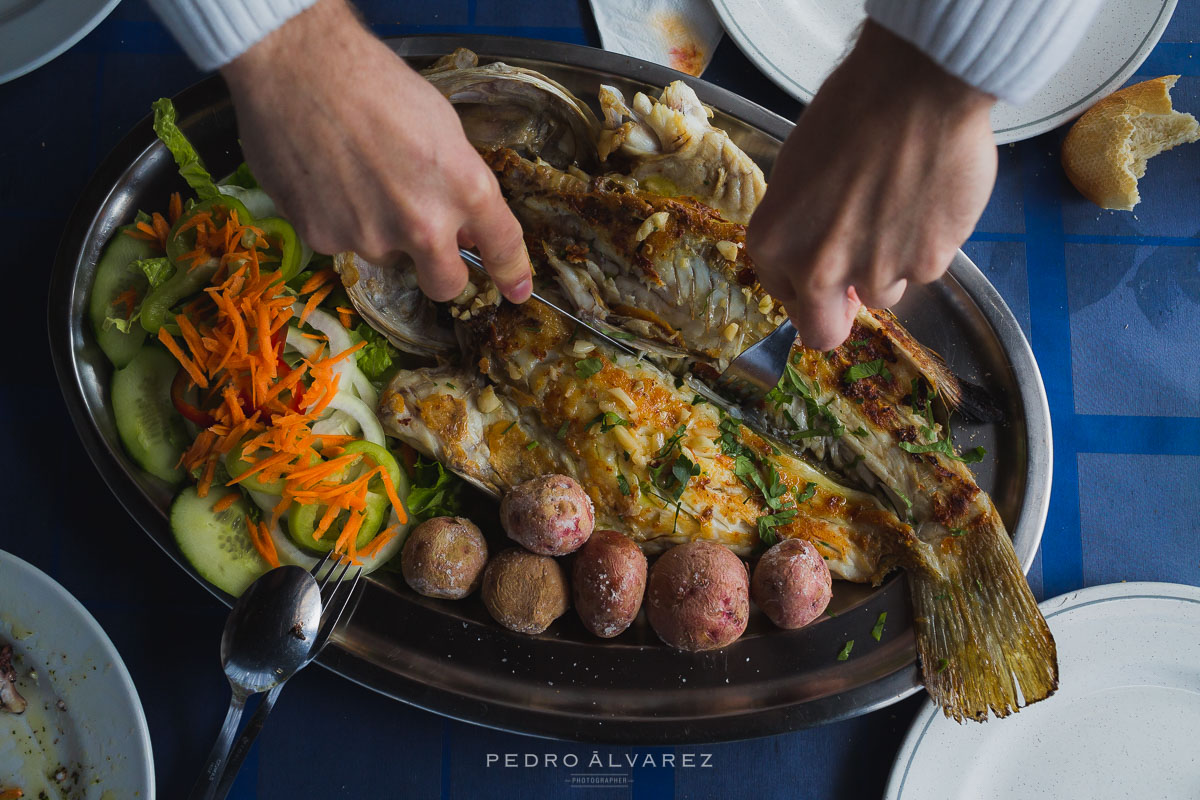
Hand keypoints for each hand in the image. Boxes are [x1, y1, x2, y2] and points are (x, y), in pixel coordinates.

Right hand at [221, 0, 530, 302]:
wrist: (297, 65)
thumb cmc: (375, 82)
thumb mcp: (441, 127)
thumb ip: (459, 183)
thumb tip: (461, 225)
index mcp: (465, 188)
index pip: (502, 245)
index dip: (512, 273)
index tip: (516, 290)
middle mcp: (423, 224)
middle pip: (445, 284)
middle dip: (441, 272)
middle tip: (426, 243)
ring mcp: (371, 237)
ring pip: (386, 253)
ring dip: (380, 228)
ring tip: (356, 172)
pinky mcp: (324, 239)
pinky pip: (341, 239)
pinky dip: (337, 217)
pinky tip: (327, 176)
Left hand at [745, 21, 996, 349]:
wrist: (915, 88)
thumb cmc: (851, 114)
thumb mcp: (798, 174)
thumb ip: (801, 231)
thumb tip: (818, 263)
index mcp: (773, 245)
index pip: (786, 300)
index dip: (807, 287)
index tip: (826, 270)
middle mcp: (816, 270)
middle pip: (824, 332)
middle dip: (839, 315)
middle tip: (857, 287)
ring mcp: (874, 272)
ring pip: (884, 292)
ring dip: (891, 265)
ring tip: (900, 210)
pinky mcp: (927, 265)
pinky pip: (925, 269)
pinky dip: (928, 245)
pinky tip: (928, 200)